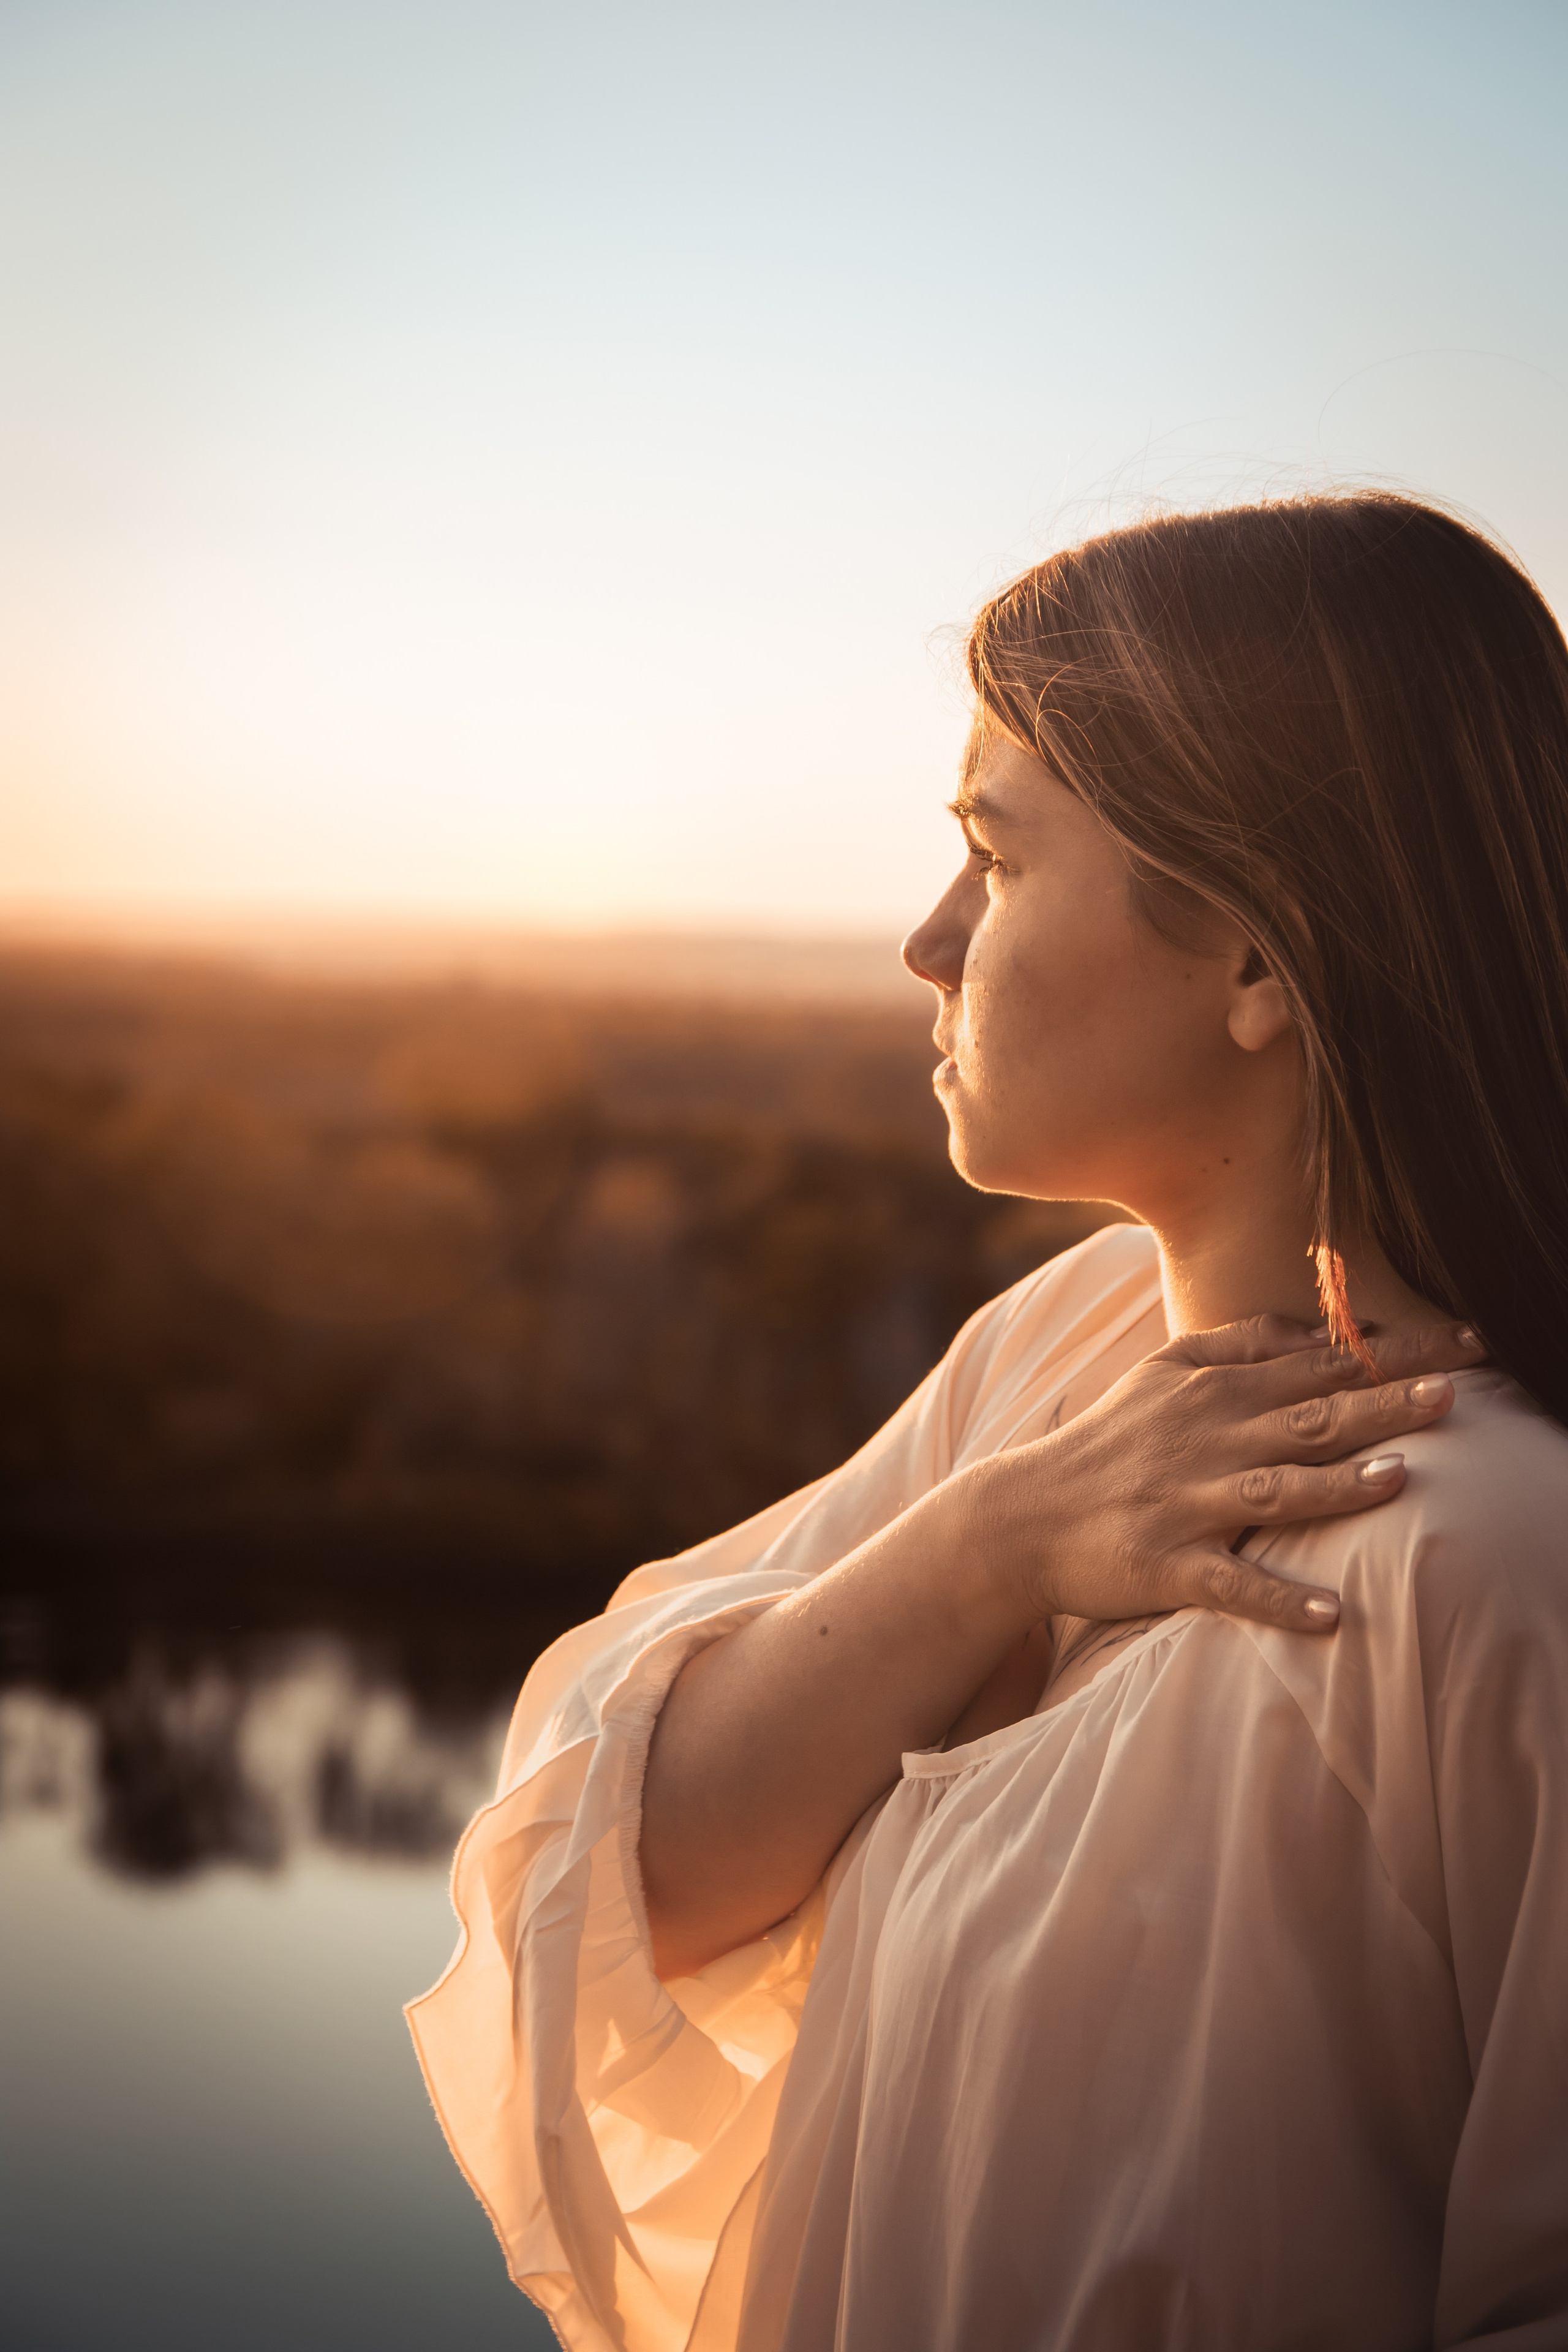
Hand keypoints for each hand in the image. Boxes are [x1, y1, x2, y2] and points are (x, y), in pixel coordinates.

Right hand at [978, 1314, 1486, 1637]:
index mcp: (1215, 1394)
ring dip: (1338, 1486)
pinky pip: (1230, 1585)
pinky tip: (1329, 1615)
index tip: (1462, 1344)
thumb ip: (1237, 1344)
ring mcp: (1188, 1505)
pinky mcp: (1167, 1565)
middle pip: (1309, 1419)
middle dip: (1382, 1405)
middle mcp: (1208, 1442)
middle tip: (1452, 1395)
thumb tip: (1313, 1329)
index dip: (1392, 1355)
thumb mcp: (1161, 1372)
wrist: (1023, 1514)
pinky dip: (1279, 1600)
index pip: (1320, 1366)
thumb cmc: (1107, 1442)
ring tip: (1401, 1479)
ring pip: (1274, 1491)